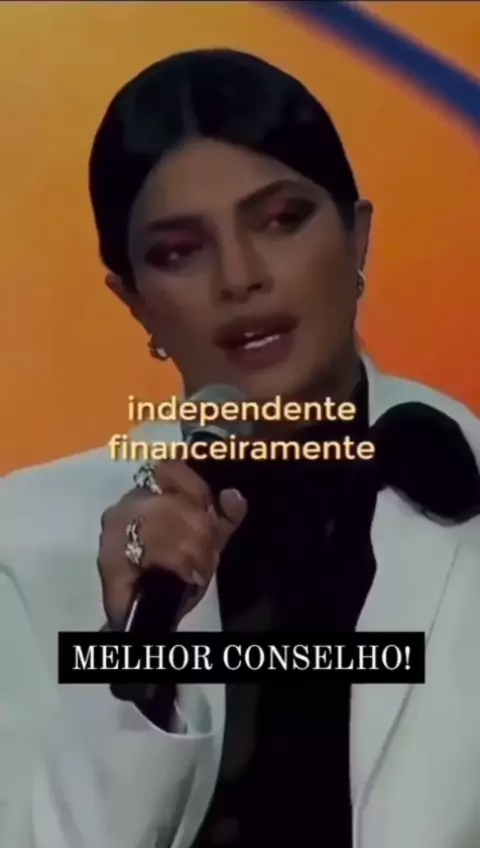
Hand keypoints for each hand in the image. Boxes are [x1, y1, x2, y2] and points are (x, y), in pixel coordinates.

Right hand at [98, 460, 246, 628]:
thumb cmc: (178, 568)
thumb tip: (233, 495)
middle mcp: (127, 503)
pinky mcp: (109, 558)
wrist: (152, 610)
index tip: (209, 511)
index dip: (195, 488)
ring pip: (159, 523)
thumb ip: (225, 517)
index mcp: (151, 492)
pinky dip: (173, 562)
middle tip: (205, 551)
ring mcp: (114, 530)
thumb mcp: (210, 541)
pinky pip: (147, 551)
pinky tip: (183, 573)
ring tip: (195, 567)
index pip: (169, 469)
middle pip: (169, 500)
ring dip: (187, 549)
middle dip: (197, 528)